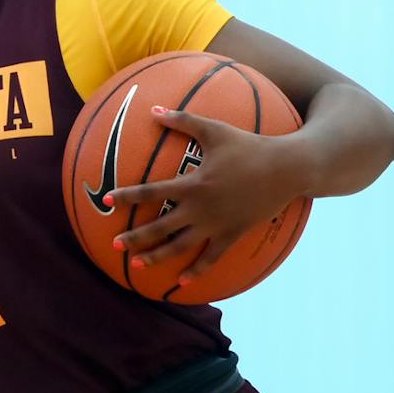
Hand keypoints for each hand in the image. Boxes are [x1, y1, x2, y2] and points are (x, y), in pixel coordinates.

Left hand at [106, 106, 311, 285]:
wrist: (288, 168)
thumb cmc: (249, 146)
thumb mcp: (215, 130)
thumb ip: (183, 121)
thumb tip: (154, 110)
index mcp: (193, 185)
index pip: (151, 193)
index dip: (127, 197)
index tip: (106, 200)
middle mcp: (201, 208)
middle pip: (160, 227)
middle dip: (135, 237)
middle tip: (114, 244)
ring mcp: (217, 224)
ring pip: (181, 246)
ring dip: (157, 256)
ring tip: (137, 265)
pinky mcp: (233, 233)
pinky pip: (212, 257)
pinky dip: (197, 270)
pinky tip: (182, 282)